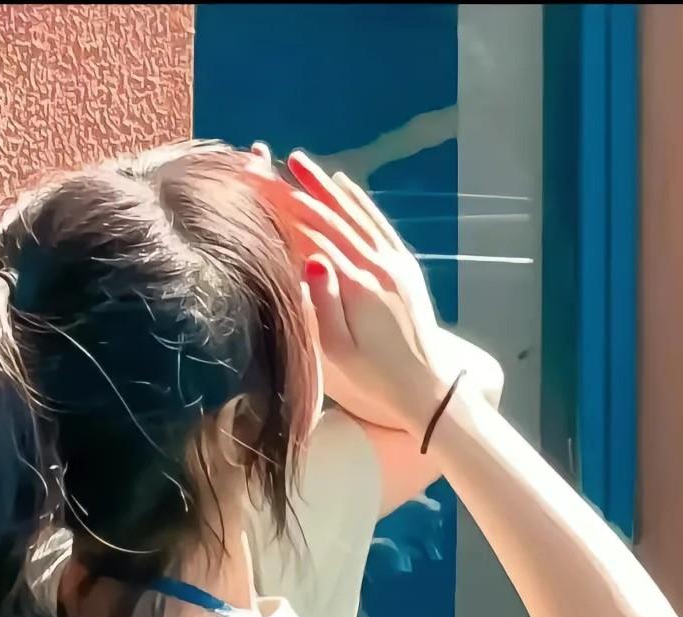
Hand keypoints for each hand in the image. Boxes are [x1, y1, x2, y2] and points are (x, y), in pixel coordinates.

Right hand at [250, 146, 464, 434]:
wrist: (428, 389)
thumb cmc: (376, 380)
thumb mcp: (339, 353)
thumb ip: (323, 304)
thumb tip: (310, 258)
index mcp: (358, 284)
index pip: (313, 233)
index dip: (281, 206)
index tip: (254, 184)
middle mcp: (379, 265)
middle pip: (332, 215)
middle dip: (296, 187)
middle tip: (263, 162)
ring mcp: (395, 263)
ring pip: (356, 213)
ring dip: (325, 185)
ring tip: (298, 161)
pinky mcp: (404, 268)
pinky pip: (377, 224)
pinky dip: (358, 201)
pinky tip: (343, 185)